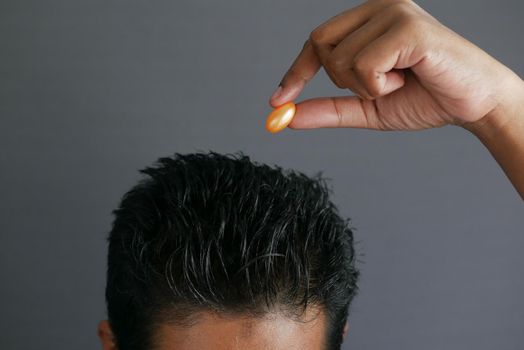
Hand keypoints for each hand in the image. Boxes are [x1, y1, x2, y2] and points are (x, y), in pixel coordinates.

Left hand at [269, 0, 522, 131]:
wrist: (473, 104)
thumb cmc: (425, 98)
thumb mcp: (367, 107)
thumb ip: (329, 108)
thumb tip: (287, 117)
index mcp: (369, 18)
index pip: (317, 40)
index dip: (296, 72)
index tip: (277, 100)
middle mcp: (378, 5)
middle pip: (321, 44)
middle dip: (340, 79)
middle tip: (379, 86)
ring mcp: (393, 11)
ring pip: (340, 59)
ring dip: (366, 86)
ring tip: (401, 80)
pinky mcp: (407, 27)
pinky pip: (364, 65)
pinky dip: (380, 86)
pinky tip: (408, 78)